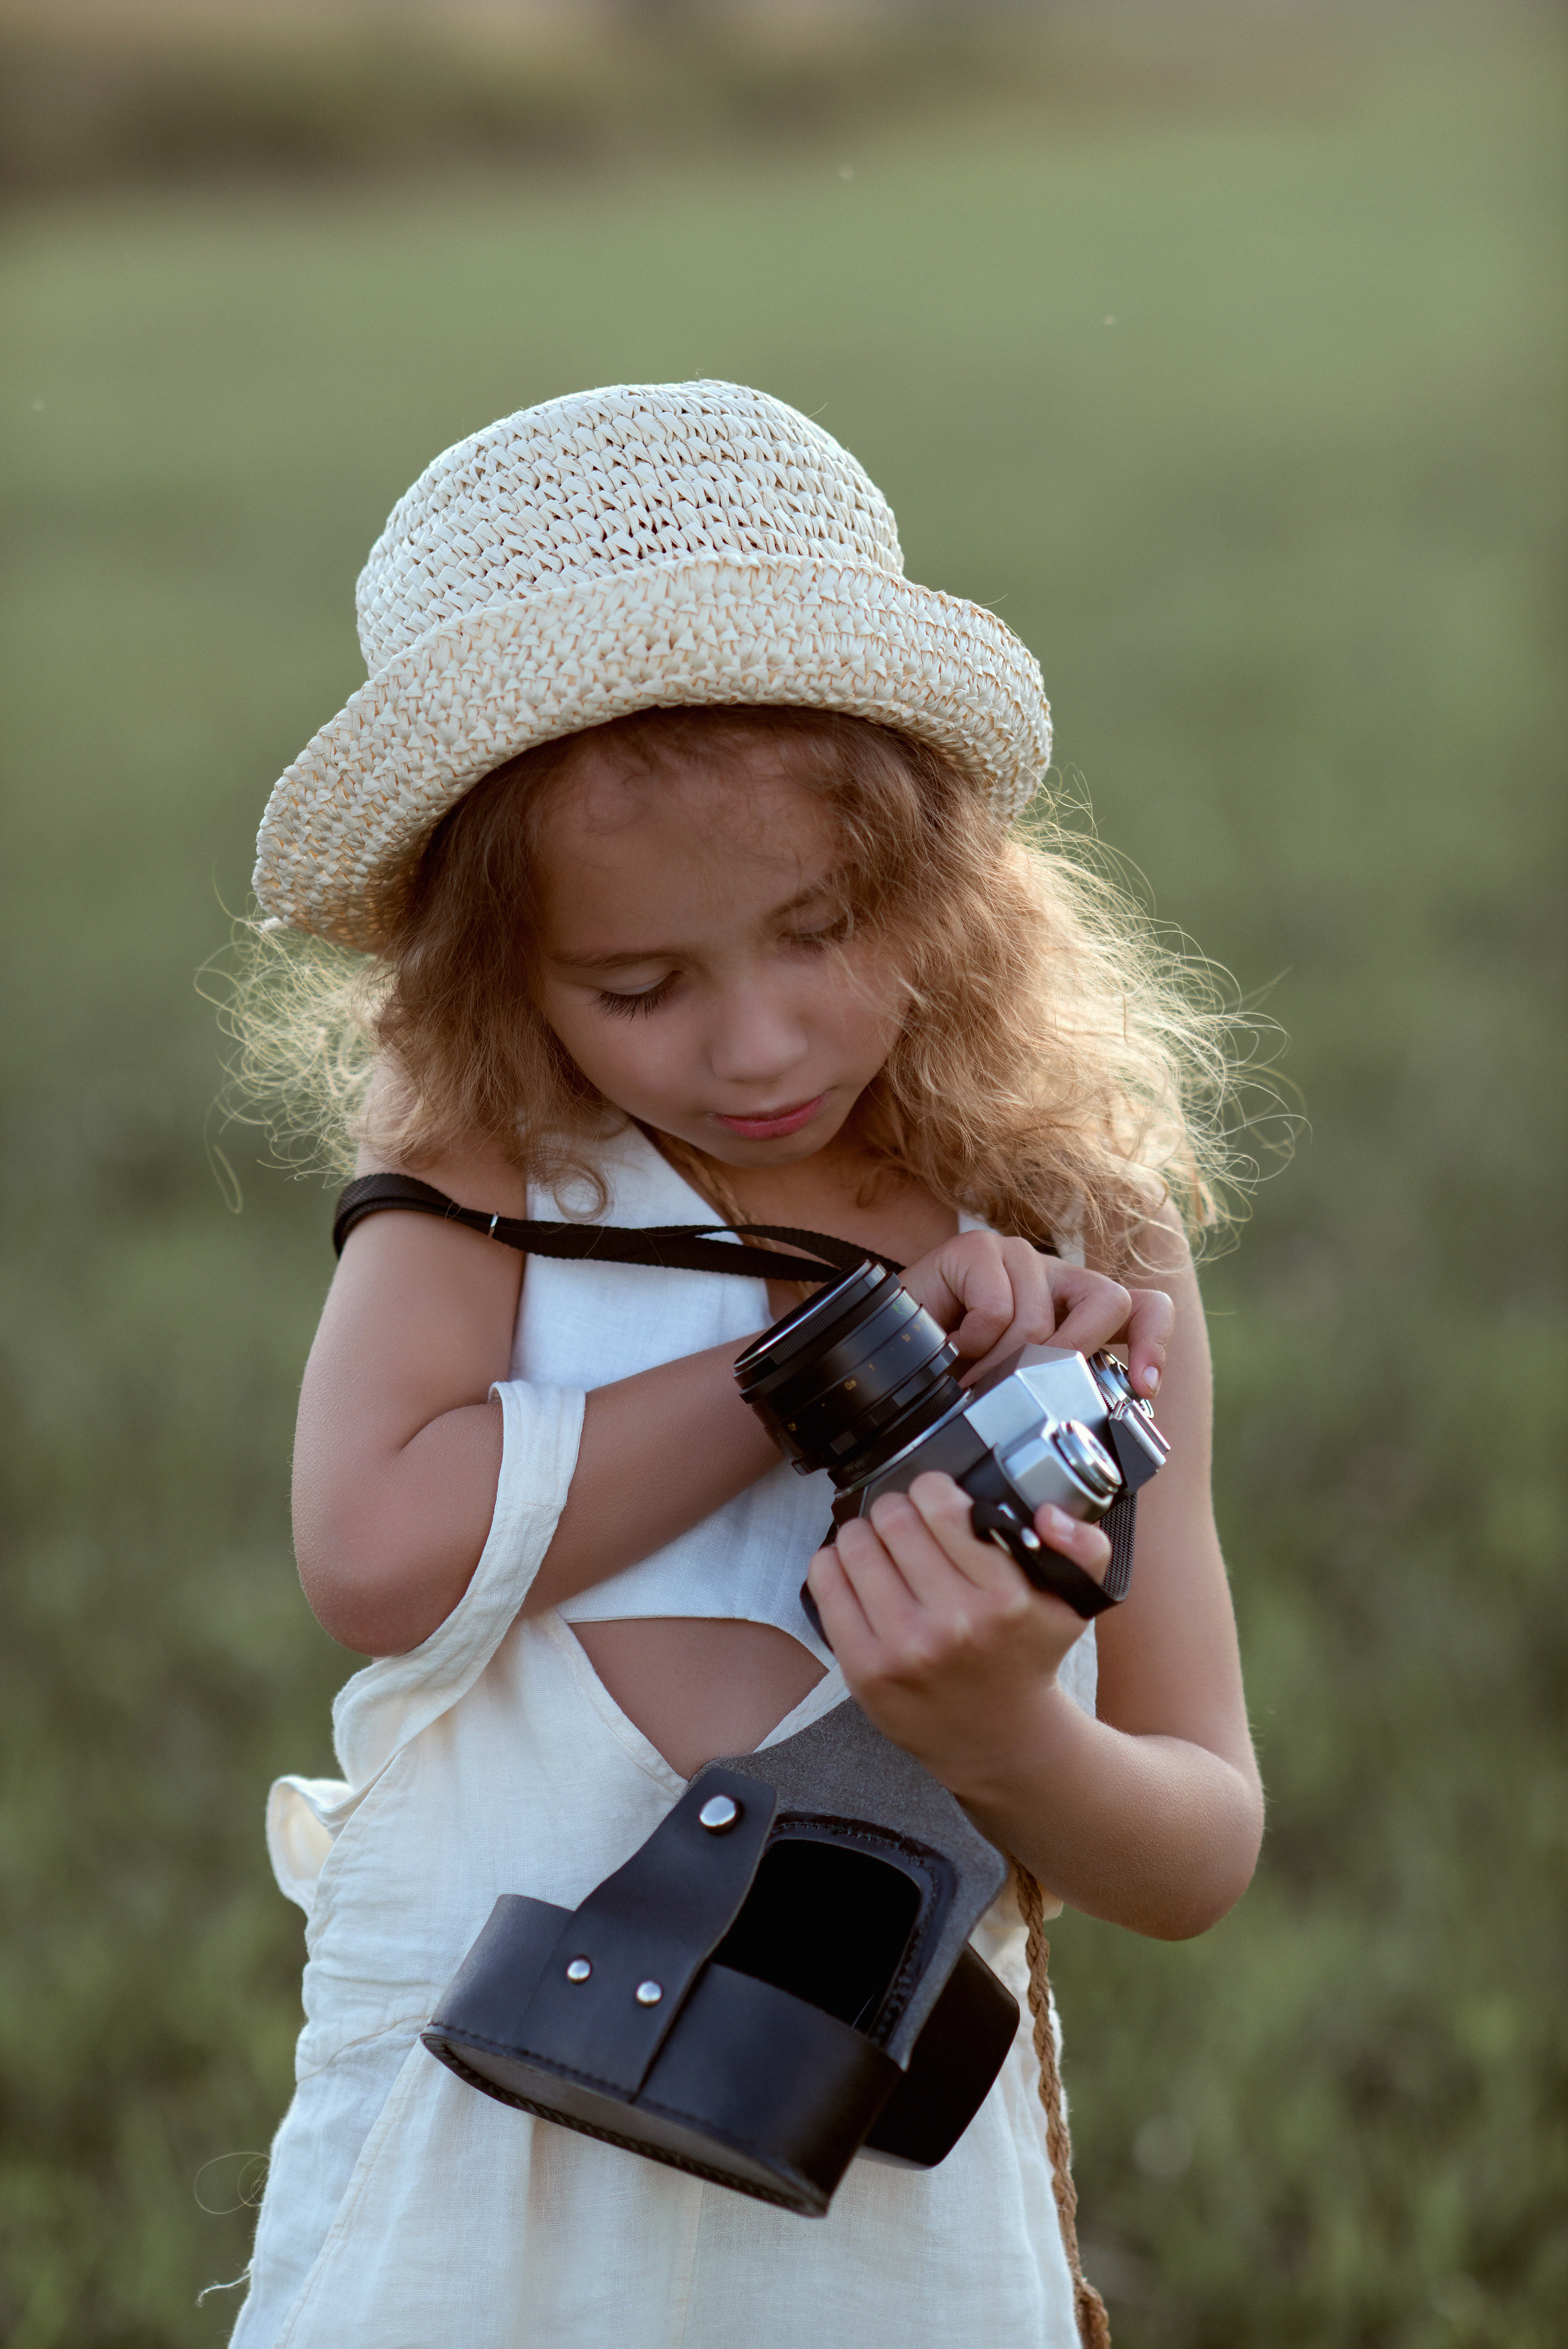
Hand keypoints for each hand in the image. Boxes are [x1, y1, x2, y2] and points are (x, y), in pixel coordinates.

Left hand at [806, 1470, 1107, 1782]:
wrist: (998, 1738)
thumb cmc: (1025, 1656)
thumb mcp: (1074, 1602)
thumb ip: (1084, 1547)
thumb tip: (1049, 1515)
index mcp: (1005, 1599)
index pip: (940, 1505)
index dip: (933, 1490)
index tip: (937, 1501)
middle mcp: (954, 1624)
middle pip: (893, 1519)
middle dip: (898, 1511)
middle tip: (907, 1524)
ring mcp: (904, 1649)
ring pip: (855, 1544)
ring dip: (864, 1534)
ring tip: (881, 1546)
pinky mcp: (865, 1669)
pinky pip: (826, 1583)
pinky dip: (834, 1564)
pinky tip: (856, 1572)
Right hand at [899, 1230, 1171, 1396]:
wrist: (885, 1359)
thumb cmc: (953, 1379)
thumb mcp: (1022, 1393)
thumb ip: (1067, 1394)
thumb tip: (1113, 1418)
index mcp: (1075, 1310)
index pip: (1141, 1306)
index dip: (1151, 1340)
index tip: (1143, 1387)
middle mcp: (1055, 1278)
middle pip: (1109, 1299)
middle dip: (1073, 1354)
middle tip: (1032, 1388)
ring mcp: (1018, 1257)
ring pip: (1041, 1319)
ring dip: (1000, 1366)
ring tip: (971, 1379)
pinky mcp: (978, 1248)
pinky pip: (998, 1308)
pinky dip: (973, 1342)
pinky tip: (952, 1345)